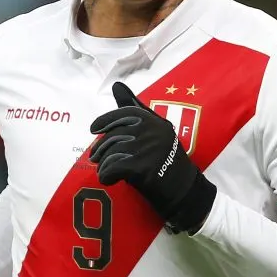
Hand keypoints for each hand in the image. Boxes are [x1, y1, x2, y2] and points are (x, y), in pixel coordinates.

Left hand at [89, 82, 216, 233]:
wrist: (184, 190)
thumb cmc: (167, 160)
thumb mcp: (155, 131)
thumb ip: (135, 109)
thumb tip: (117, 85)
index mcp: (155, 121)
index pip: (124, 114)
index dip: (105, 120)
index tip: (92, 129)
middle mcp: (153, 131)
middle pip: (114, 135)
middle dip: (101, 148)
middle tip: (95, 158)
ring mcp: (148, 148)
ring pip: (112, 152)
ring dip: (103, 164)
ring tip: (104, 171)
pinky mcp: (143, 167)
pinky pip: (114, 167)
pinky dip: (107, 175)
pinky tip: (108, 179)